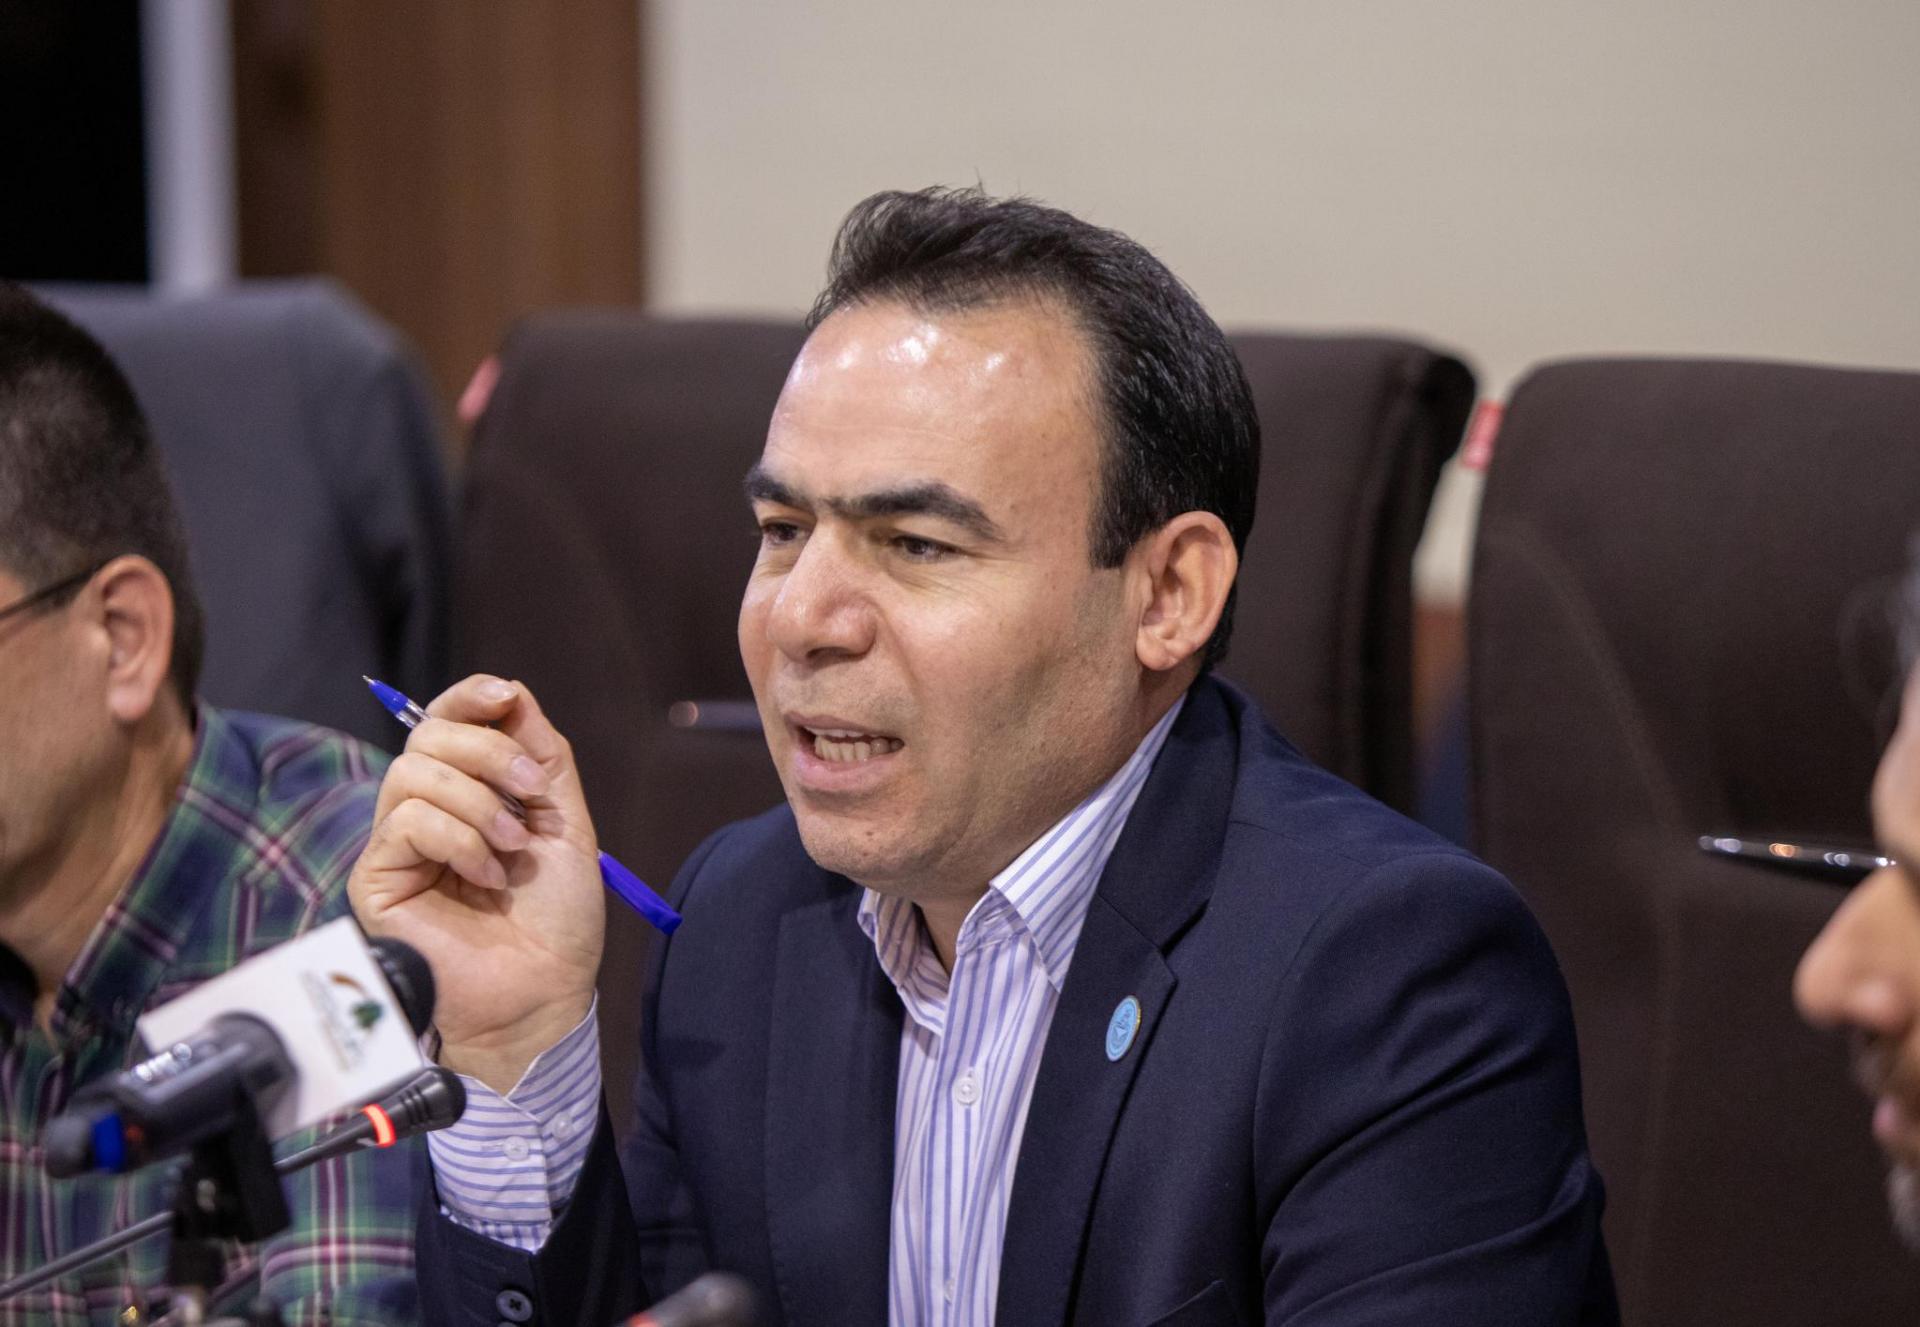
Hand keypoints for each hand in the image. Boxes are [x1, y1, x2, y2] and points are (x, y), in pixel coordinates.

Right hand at [348, 675, 603, 1091]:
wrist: (544, 991)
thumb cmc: (555, 919)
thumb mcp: (564, 823)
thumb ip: (541, 757)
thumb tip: (512, 694)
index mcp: (471, 794)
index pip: (446, 722)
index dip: (469, 698)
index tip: (503, 696)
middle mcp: (428, 813)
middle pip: (428, 736)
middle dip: (488, 751)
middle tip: (531, 793)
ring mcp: (399, 846)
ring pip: (413, 772)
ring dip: (479, 802)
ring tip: (513, 847)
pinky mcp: (378, 878)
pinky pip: (408, 821)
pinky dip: (459, 839)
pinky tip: (486, 874)